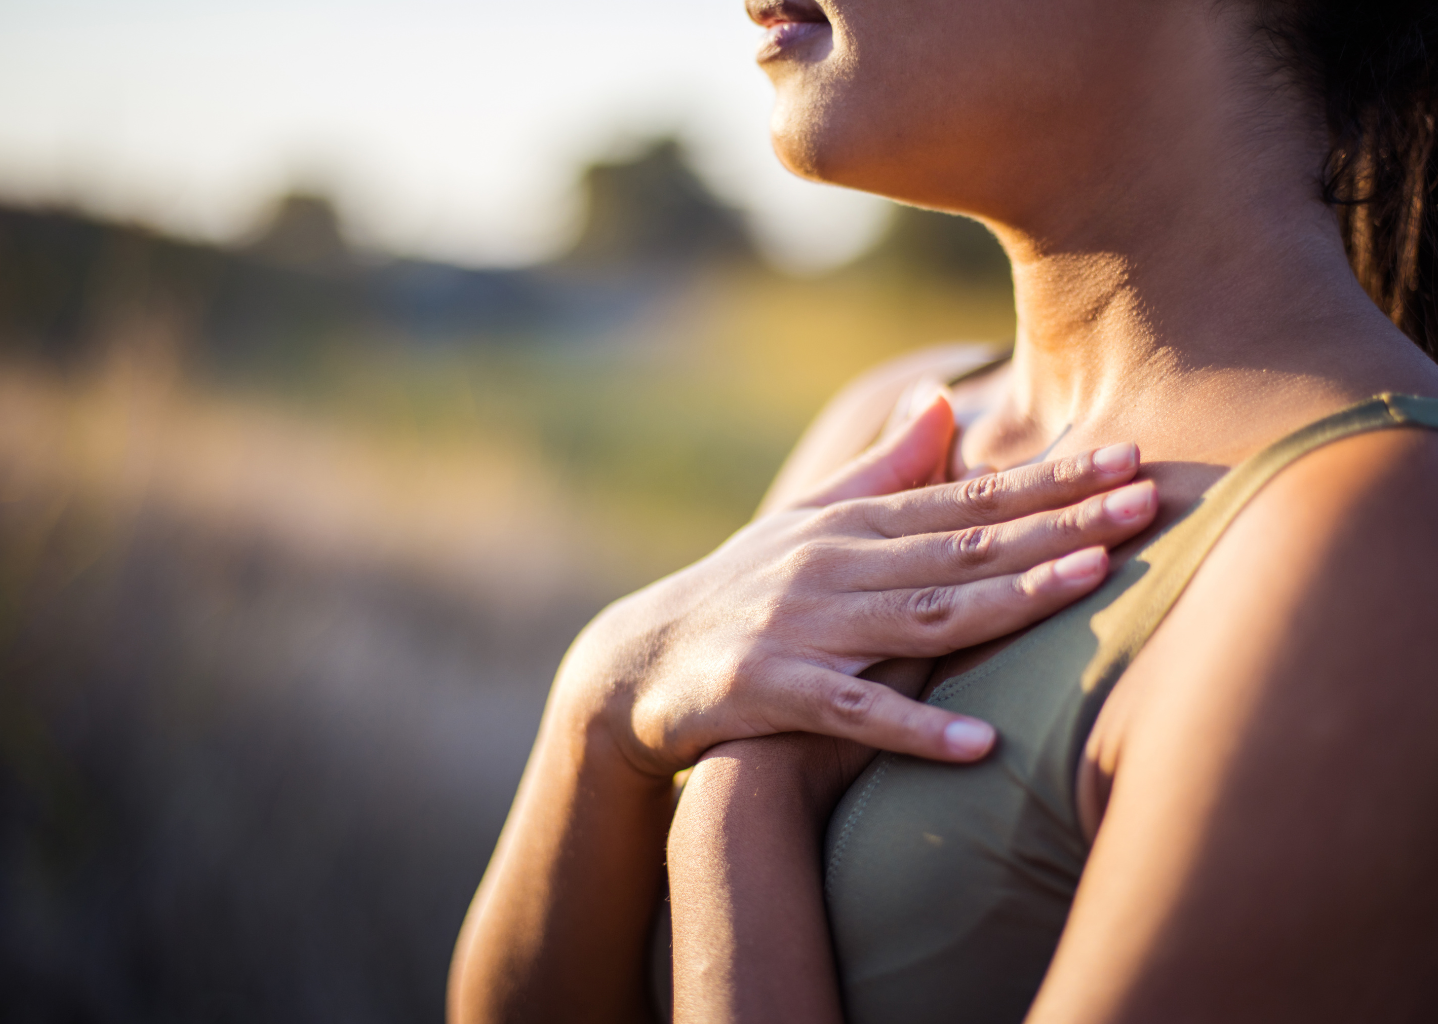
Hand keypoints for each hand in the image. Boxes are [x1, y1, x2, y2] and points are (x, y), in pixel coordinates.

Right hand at [556, 392, 1157, 777]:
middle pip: (962, 546)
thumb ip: (882, 469)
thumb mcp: (808, 521)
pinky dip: (914, 728)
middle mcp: (834, 564)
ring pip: (922, 614)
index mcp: (853, 525)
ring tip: (1090, 584)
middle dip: (1060, 523)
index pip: (967, 500)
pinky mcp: (770, 691)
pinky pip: (853, 712)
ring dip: (1008, 599)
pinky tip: (980, 744)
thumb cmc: (741, 588)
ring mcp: (803, 626)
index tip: (1130, 459)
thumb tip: (943, 400)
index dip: (1052, 481)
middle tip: (1147, 501)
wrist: (639, 660)